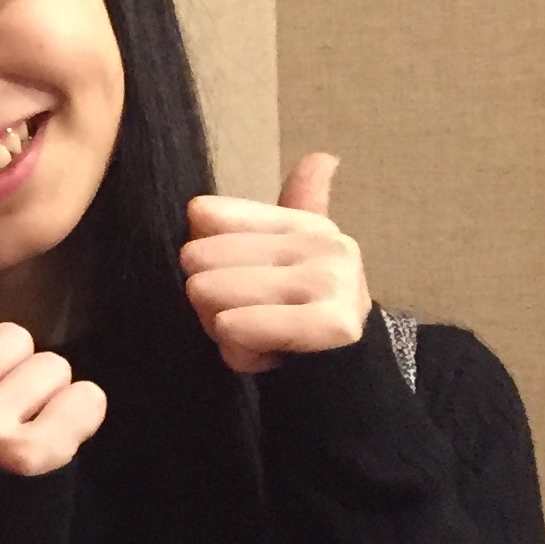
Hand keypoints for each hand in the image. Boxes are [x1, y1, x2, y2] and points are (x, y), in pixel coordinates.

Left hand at [182, 151, 368, 373]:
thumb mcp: (283, 265)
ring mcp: (334, 280)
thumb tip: (325, 157)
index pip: (206, 218)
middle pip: (200, 258)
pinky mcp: (336, 323)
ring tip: (253, 338)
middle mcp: (325, 243)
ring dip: (220, 329)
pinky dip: (236, 346)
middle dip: (208, 300)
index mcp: (305, 224)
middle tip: (244, 320)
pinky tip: (257, 354)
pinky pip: (241, 325)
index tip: (234, 282)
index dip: (202, 260)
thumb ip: (287, 214)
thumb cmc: (298, 321)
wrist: (344, 386)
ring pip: (212, 293)